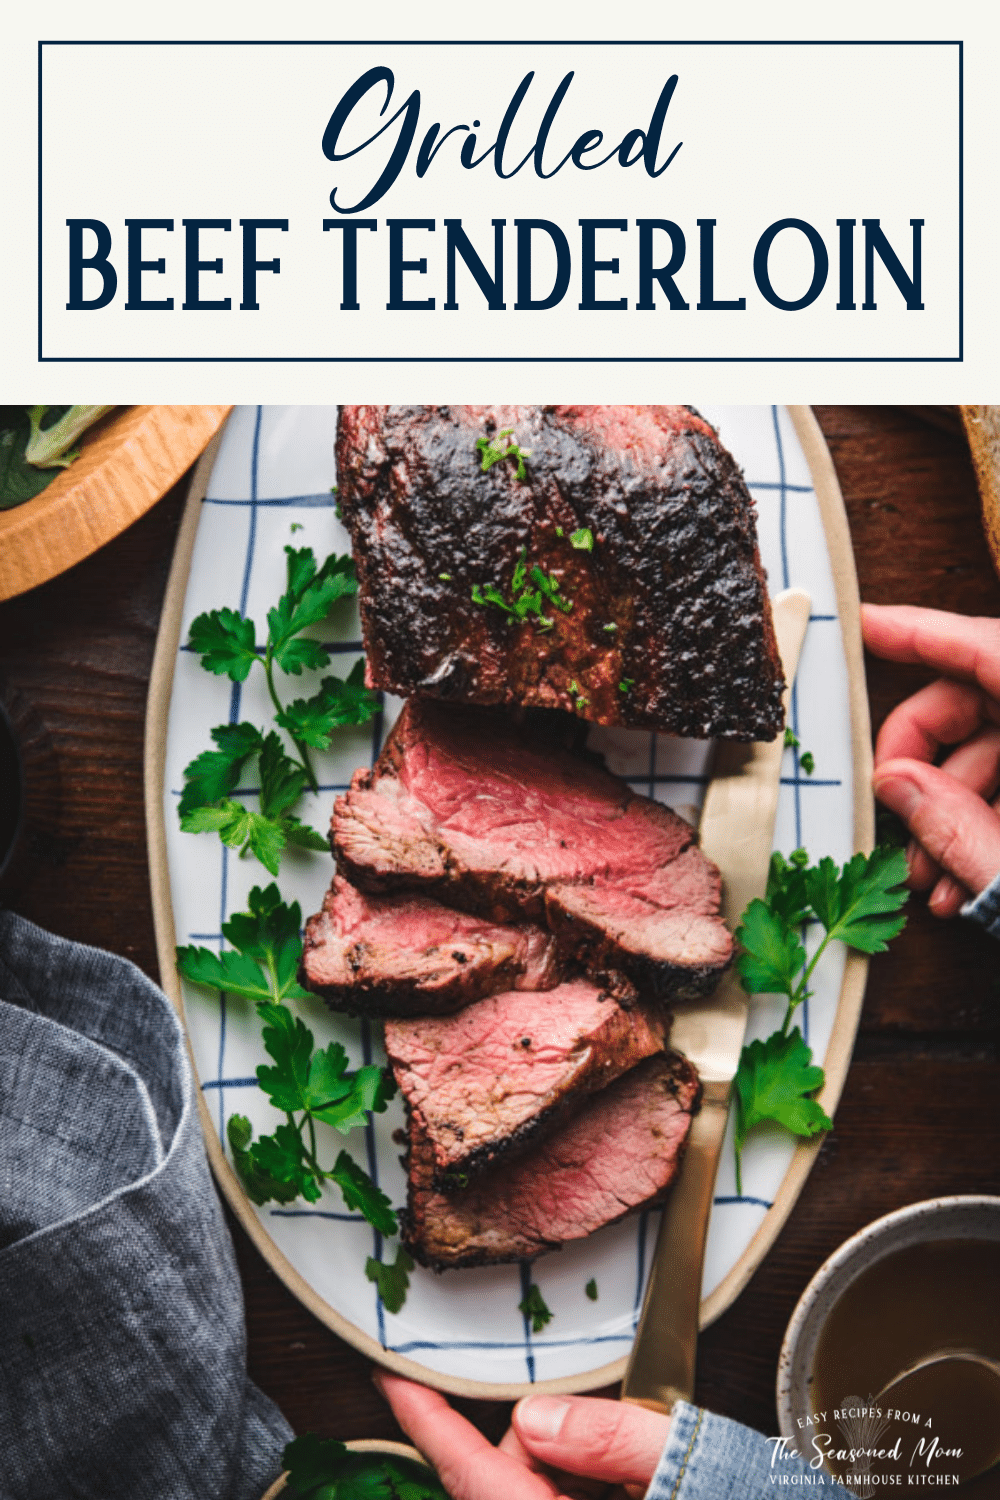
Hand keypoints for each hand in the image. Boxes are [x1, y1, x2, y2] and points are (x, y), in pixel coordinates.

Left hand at [372, 1369, 670, 1499]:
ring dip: (569, 1475)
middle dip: (538, 1445)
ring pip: (536, 1499)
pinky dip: (581, 1492)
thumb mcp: (699, 1473)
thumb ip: (617, 1441)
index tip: (388, 1376)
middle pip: (508, 1484)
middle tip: (610, 1436)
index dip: (427, 1424)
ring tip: (638, 1478)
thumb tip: (538, 1416)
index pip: (474, 1478)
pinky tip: (633, 1488)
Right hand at [862, 603, 999, 916]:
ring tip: (923, 879)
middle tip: (887, 815)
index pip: (986, 648)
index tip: (864, 627)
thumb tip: (895, 784)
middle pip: (978, 703)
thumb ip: (959, 828)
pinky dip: (986, 827)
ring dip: (949, 813)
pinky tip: (960, 885)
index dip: (920, 632)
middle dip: (921, 764)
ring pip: (997, 752)